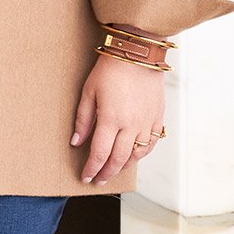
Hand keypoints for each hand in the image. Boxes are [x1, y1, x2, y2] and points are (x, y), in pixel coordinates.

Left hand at [71, 52, 164, 182]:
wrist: (138, 53)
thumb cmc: (110, 69)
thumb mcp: (89, 92)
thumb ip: (83, 120)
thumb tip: (76, 142)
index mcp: (111, 119)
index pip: (99, 154)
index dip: (91, 169)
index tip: (86, 177)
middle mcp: (131, 125)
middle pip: (118, 160)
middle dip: (106, 173)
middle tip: (98, 180)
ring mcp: (146, 123)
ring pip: (136, 155)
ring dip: (124, 166)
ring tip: (114, 171)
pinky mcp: (157, 117)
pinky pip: (151, 143)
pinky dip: (142, 154)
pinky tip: (134, 156)